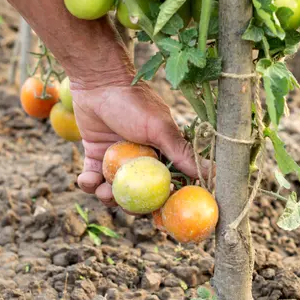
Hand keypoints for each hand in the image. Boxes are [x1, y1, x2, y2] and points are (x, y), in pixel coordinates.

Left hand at [70, 80, 199, 207]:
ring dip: (108, 197)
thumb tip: (213, 174)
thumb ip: (181, 153)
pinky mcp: (96, 156)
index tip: (158, 218)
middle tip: (126, 206)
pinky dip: (88, 184)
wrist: (98, 82)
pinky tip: (86, 180)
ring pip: (116, 191)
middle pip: (141, 195)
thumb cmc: (133, 102)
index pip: (168, 187)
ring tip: (102, 191)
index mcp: (162, 155)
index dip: (164, 204)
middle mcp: (142, 160)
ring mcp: (119, 160)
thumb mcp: (160, 129)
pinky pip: (92, 179)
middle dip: (133, 206)